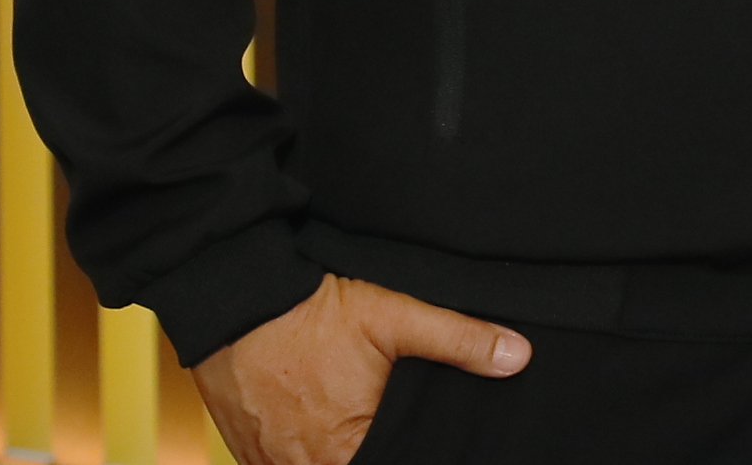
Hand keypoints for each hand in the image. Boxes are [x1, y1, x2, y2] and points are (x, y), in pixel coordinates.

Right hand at [192, 275, 528, 464]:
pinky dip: (305, 457)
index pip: (395, 463)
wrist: (235, 303)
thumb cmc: (310, 314)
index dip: (410, 452)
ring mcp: (270, 464)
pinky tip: (320, 434)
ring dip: (336, 455)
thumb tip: (516, 357)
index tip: (414, 439)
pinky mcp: (246, 453)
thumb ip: (458, 340)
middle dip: (377, 452)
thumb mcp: (393, 317)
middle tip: (379, 420)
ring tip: (352, 424)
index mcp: (345, 447)